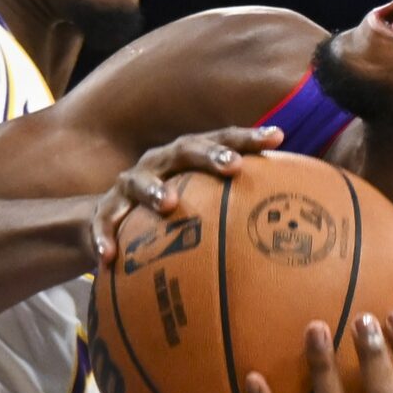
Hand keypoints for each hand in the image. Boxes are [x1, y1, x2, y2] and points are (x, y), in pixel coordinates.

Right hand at [89, 126, 283, 264]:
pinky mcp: (104, 211)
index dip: (248, 137)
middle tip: (233, 167)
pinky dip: (104, 237)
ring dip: (153, 190)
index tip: (277, 136)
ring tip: (169, 204)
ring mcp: (130, 184)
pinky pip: (103, 223)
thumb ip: (236, 209)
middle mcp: (160, 163)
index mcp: (187, 157)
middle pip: (186, 149)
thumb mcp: (201, 206)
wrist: (109, 221)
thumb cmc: (170, 214)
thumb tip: (289, 227)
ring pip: (140, 182)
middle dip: (210, 155)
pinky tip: (108, 256)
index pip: (222, 141)